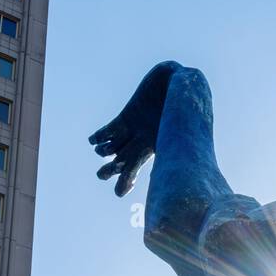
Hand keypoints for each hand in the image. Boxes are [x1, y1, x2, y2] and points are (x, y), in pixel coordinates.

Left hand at [88, 61, 178, 197]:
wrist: (178, 82)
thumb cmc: (181, 107)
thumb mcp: (173, 131)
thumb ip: (166, 148)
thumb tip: (148, 166)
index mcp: (153, 151)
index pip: (137, 172)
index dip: (125, 183)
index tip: (118, 193)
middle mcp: (142, 144)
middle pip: (122, 163)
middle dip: (110, 171)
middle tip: (101, 174)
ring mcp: (133, 130)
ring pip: (113, 148)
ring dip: (104, 152)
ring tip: (101, 150)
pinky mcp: (126, 116)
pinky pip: (109, 130)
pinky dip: (99, 137)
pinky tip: (93, 140)